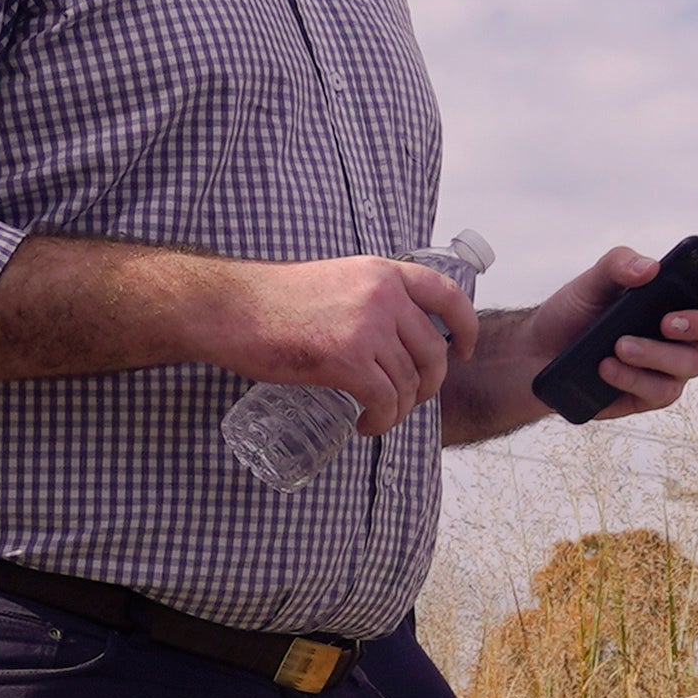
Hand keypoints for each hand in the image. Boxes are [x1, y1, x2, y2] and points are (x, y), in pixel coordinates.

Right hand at [207, 250, 479, 434]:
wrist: (231, 308)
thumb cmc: (272, 300)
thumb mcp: (336, 282)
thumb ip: (369, 299)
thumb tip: (393, 335)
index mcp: (382, 273)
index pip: (447, 295)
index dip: (466, 326)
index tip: (465, 350)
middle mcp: (383, 296)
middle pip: (434, 352)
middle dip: (427, 385)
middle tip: (407, 400)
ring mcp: (368, 327)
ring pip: (409, 383)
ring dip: (399, 409)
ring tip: (377, 415)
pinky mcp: (347, 360)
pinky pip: (385, 402)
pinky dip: (381, 422)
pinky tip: (364, 424)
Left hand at [444, 244, 697, 444]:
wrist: (538, 351)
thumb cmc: (575, 311)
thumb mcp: (592, 280)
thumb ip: (619, 264)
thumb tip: (650, 269)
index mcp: (679, 296)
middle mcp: (684, 332)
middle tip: (665, 321)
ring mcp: (671, 366)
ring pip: (692, 364)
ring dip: (657, 353)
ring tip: (619, 345)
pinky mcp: (651, 394)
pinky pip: (662, 390)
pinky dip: (634, 376)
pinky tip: (607, 366)